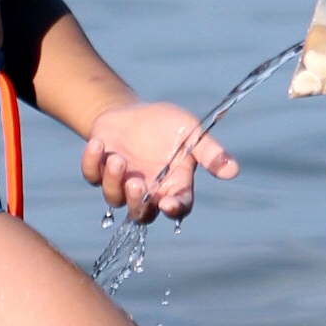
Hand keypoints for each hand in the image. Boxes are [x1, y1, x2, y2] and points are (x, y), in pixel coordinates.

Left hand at [80, 97, 238, 225]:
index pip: (177, 207)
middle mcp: (147, 192)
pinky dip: (92, 163)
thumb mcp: (191, 132)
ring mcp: (121, 184)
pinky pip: (92, 177)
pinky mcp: (99, 172)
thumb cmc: (167, 124)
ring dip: (114, 182)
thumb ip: (210, 152)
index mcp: (173, 185)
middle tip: (136, 184)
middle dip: (137, 203)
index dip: (173, 209)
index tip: (168, 203)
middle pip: (142, 214)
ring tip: (118, 159)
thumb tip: (233, 170)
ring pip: (114, 199)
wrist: (133, 110)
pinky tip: (98, 144)